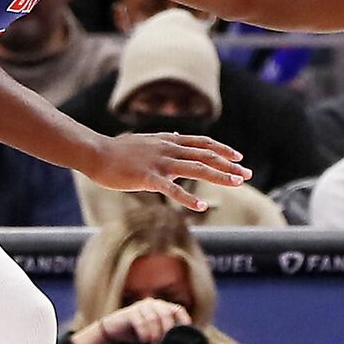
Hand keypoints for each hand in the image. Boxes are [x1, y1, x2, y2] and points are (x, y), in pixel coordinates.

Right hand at [83, 132, 248, 211]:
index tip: (239, 158)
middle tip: (248, 175)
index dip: (223, 150)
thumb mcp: (146, 140)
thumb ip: (164, 140)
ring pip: (196, 168)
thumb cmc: (118, 150)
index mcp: (169, 140)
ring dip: (219, 176)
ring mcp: (159, 162)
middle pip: (206, 155)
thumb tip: (178, 136)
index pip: (203, 143)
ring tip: (237, 184)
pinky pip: (172, 189)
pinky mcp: (148, 178)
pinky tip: (202, 206)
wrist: (96, 153)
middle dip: (229, 165)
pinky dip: (189, 198)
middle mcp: (169, 148)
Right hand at [98, 298, 191, 343]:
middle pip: (167, 312)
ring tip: (154, 342)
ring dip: (155, 332)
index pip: (178, 310)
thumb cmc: (136, 332)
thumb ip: (165, 335)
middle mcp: (153, 304)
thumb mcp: (153, 333)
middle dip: (168, 328)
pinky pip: (140, 321)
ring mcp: (141, 306)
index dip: (184, 320)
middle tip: (166, 341)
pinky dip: (144, 332)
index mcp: (162, 307)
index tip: (185, 333)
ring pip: (153, 317)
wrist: (113, 330)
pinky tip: (143, 340)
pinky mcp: (129, 312)